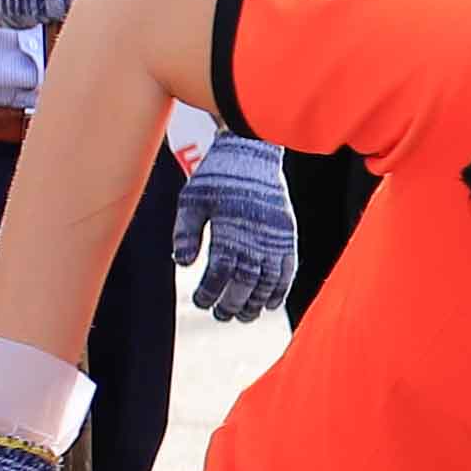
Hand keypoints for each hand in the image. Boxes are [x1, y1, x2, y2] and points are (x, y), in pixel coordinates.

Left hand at [170, 135, 295, 322]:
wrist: (252, 154)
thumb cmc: (217, 176)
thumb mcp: (191, 200)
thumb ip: (185, 232)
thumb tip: (182, 263)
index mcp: (229, 230)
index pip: (220, 272)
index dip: (211, 292)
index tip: (201, 303)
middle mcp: (255, 237)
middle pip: (246, 282)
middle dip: (233, 303)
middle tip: (223, 316)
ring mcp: (274, 238)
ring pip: (268, 280)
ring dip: (257, 302)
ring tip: (246, 316)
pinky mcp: (287, 235)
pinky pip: (288, 269)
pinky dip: (282, 288)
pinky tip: (272, 303)